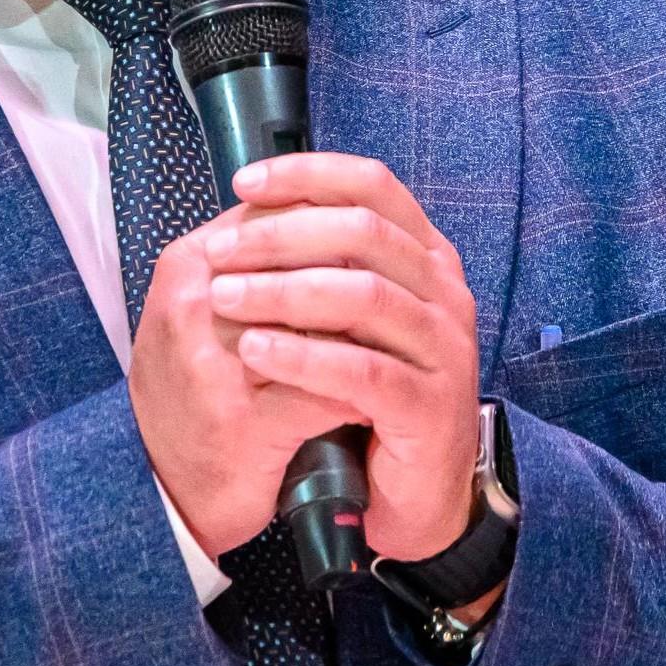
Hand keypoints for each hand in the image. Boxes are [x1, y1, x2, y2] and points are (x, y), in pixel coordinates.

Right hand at [129, 205, 369, 557]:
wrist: (160, 488)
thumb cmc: (191, 391)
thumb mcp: (204, 312)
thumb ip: (254, 262)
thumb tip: (330, 218)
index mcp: (187, 266)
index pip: (279, 217)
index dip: (335, 229)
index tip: (374, 246)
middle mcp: (194, 306)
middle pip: (306, 266)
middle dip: (360, 278)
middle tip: (401, 289)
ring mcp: (214, 366)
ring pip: (322, 327)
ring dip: (367, 335)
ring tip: (397, 341)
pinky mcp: (243, 423)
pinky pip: (324, 395)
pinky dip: (358, 394)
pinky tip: (379, 399)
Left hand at [200, 153, 482, 563]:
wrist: (415, 491)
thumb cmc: (372, 393)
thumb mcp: (353, 317)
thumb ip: (325, 263)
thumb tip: (253, 208)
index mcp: (426, 257)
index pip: (373, 185)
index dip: (308, 174)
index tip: (246, 183)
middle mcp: (445, 292)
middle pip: (363, 232)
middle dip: (280, 234)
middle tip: (219, 253)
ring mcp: (445, 349)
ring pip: (363, 296)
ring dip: (284, 291)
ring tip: (224, 299)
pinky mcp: (430, 406)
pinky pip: (362, 370)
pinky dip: (304, 356)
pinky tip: (257, 351)